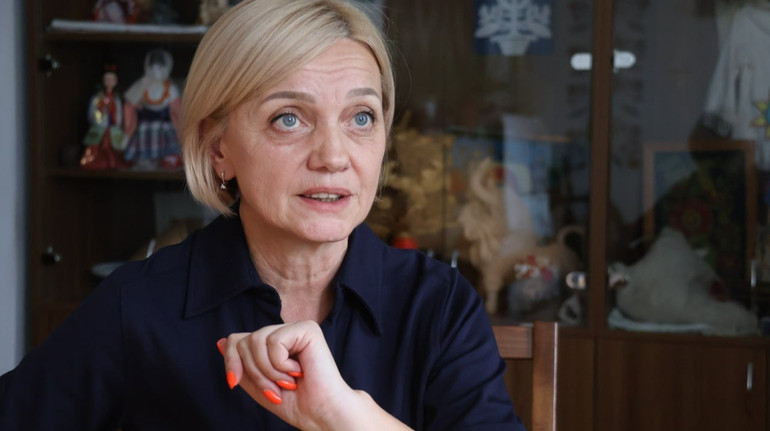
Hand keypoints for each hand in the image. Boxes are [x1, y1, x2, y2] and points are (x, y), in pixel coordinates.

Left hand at [217, 321, 363, 429]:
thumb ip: (239, 364)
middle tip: (274, 388)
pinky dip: (281, 364)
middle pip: (244, 341)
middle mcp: (283, 332)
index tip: (235, 382)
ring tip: (287, 382)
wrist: (319, 413)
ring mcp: (295, 328)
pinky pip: (274, 342)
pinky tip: (299, 371)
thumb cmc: (293, 402)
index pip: (237, 339)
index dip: (231, 361)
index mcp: (272, 343)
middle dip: (253, 372)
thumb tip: (221, 342)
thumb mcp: (255, 385)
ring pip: (256, 340)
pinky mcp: (307, 329)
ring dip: (268, 371)